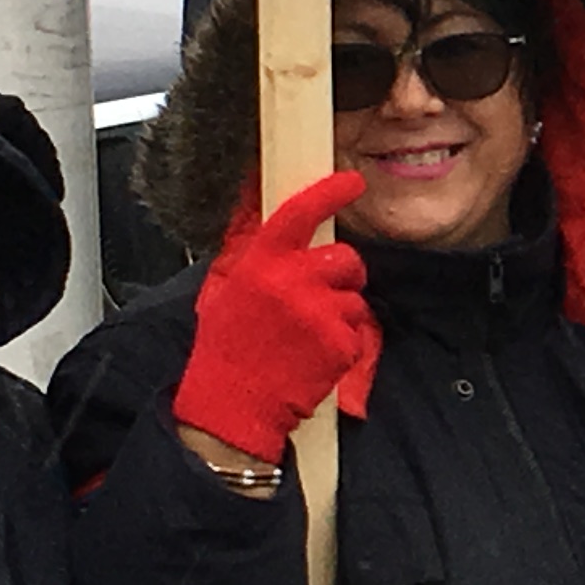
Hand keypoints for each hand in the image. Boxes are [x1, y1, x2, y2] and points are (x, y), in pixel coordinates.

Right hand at [175, 172, 376, 462]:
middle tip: (319, 297)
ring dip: (340, 311)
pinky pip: (357, 330)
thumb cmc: (228, 346)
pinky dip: (343, 342)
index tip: (352, 182)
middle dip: (341, 274)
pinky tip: (314, 356)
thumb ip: (255, 256)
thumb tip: (270, 219)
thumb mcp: (226, 290)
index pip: (298, 213)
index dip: (328, 193)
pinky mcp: (339, 342)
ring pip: (354, 296)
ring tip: (307, 334)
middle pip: (345, 258)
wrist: (233, 401)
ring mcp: (318, 312)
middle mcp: (291, 281)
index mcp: (260, 263)